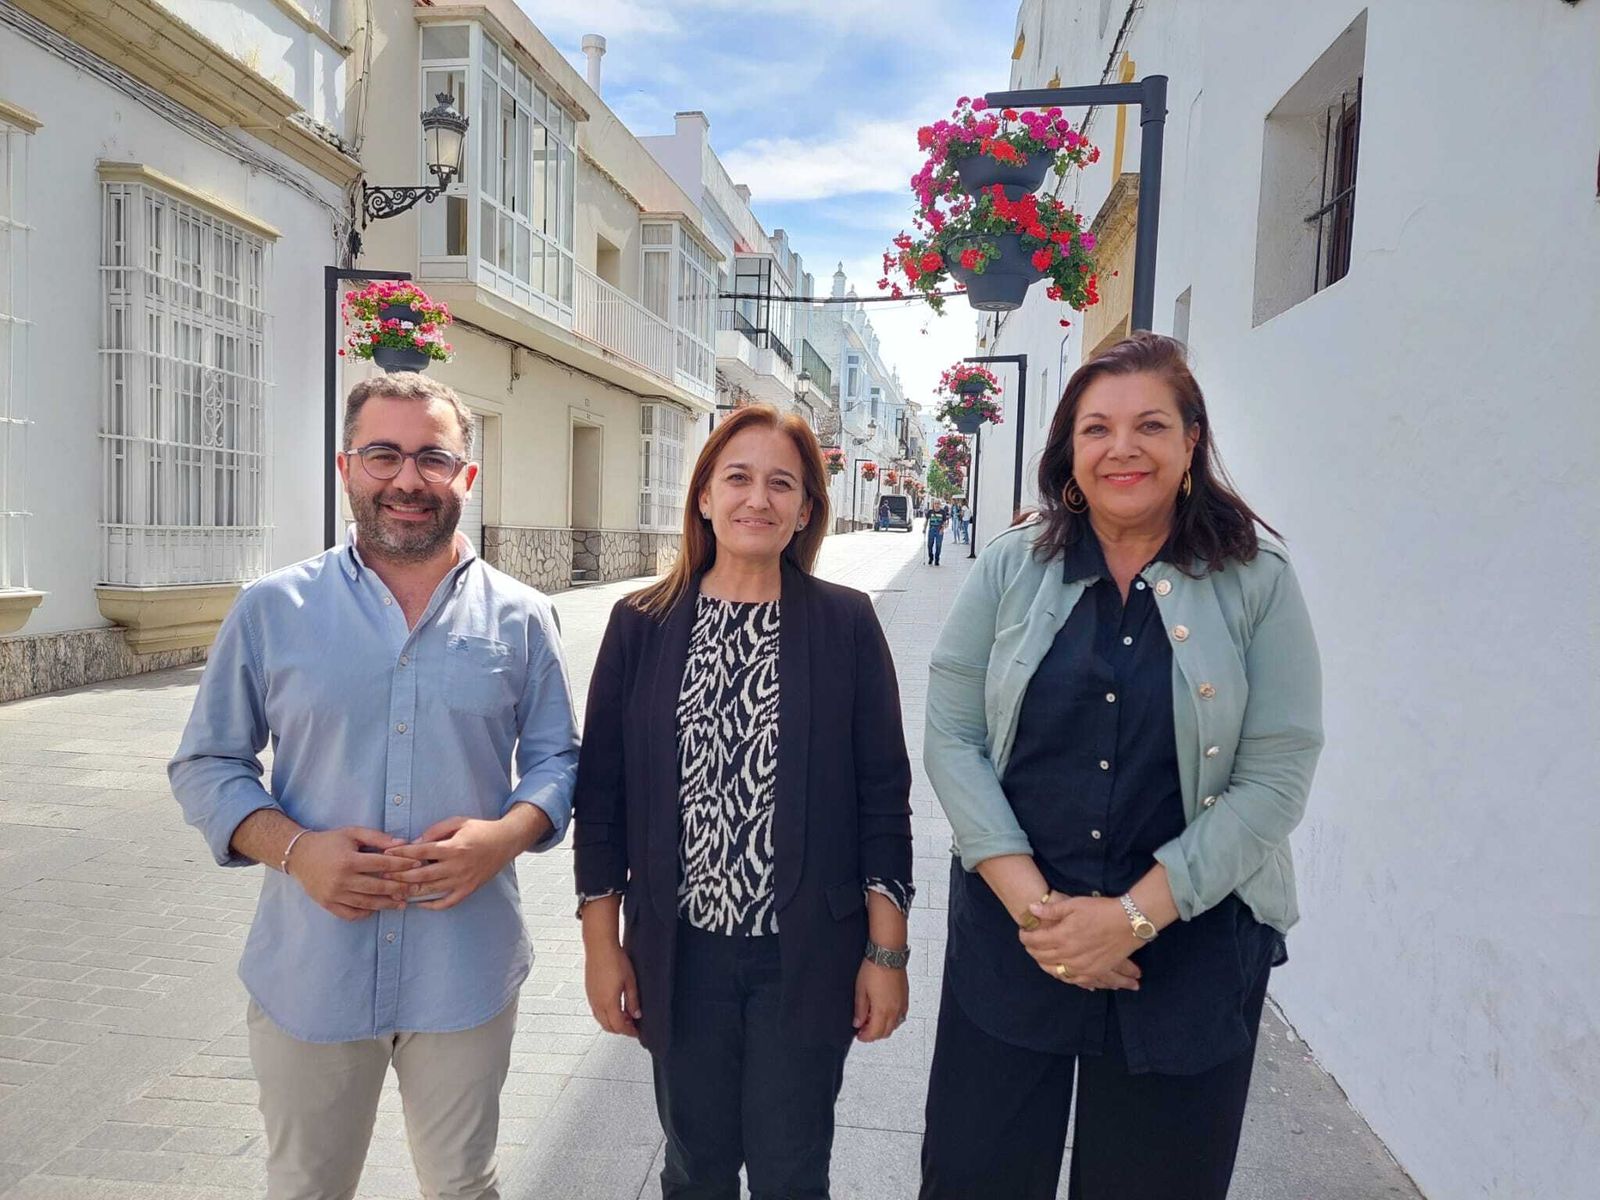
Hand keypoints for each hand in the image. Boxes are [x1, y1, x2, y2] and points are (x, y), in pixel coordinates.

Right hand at [286, 827, 411, 920]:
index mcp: (349, 861)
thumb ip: (376, 838)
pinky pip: (350, 914)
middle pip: (377, 887)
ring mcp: (334, 894)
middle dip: (399, 888)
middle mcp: (341, 880)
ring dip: (386, 904)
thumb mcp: (352, 833)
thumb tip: (401, 842)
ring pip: (366, 903)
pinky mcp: (327, 904)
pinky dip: (365, 913)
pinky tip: (376, 909)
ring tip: (402, 903)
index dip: (402, 865)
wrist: (299, 855)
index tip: (417, 865)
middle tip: (414, 889)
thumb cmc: (329, 842)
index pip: (382, 864)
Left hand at [385, 814, 533, 909]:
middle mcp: (458, 866)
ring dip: (410, 891)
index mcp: (454, 847)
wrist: (506, 842)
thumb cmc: (481, 830)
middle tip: (383, 874)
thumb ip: (436, 831)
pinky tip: (418, 903)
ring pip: (431, 890)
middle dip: (400, 875)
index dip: (402, 853)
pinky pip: (447, 902)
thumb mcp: (458, 822)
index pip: (422, 852)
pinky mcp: (469, 889)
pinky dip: (431, 905)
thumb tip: (415, 843)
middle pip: (422, 874)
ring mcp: (463, 880)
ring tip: (393, 890)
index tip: (387, 854)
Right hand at [584, 940, 640, 1037]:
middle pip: (608, 1026)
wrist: (600, 946)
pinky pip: (596, 1010)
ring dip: (612, 1022)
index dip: (629, 1032)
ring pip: (601, 1019)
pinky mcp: (589, 991)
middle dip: (620, 1029)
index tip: (636, 1031)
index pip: (619, 1026)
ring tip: (625, 1015)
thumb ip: (633, 1001)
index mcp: (608, 1002)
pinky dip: (605, 1014)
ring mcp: (591, 997)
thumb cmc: (614, 960)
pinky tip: (615, 1006)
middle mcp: (597, 1003)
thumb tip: (636, 1014)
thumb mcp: (630, 981)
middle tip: (632, 1026)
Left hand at [853, 960, 908, 1042]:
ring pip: (894, 1026)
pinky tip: (884, 1013)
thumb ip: (860, 1010)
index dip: (865, 1037)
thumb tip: (858, 1023)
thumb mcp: (860, 990)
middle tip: (863, 1028)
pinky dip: (892, 1020)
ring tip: (872, 1020)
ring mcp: (902, 1005)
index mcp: (882, 1010)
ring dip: (883, 1027)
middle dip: (873, 1034)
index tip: (858, 1035)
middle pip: (885, 1033)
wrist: (888, 955)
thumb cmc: (874, 969)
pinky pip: (901, 1017)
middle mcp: (895, 1010)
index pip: (874, 1033)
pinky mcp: (905, 998)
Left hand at [1018, 895, 1144, 991]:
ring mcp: (1082, 966)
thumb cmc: (1101, 910)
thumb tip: (1031, 909)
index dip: (1025, 937)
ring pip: (1056, 971)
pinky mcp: (1095, 971)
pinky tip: (1061, 972)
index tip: (1023, 933)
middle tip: (1029, 945)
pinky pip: (1075, 980)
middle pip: (1043, 957)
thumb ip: (1051, 910)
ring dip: (1045, 965)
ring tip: (1041, 958)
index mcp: (1062, 936)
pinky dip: (1065, 976)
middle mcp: (1070, 954)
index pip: (1035, 941)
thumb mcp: (1074, 904)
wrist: (1129, 922)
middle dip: (1032, 951)